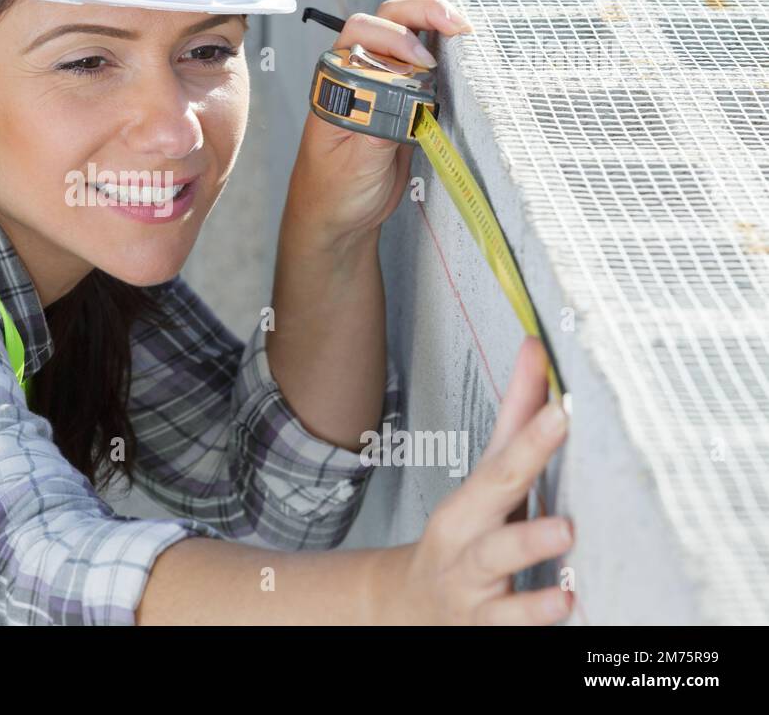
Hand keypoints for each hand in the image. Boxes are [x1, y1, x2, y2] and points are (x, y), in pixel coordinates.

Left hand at [288, 0, 471, 246]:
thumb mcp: (356, 164)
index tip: (422, 63)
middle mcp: (357, 75)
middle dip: (421, 12)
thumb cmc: (333, 191)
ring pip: (405, 31)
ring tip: (462, 27)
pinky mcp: (403, 97)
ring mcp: (381, 82)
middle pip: (385, 19)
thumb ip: (380, 129)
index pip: (361, 35)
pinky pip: (422, 60)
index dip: (395, 39)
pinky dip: (443, 46)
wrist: (338, 217)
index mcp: (335, 84)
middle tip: (455, 23)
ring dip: (434, 19)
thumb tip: (410, 97)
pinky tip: (461, 46)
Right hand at [398, 337, 573, 623]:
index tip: (562, 405)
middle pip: (494, 495)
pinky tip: (564, 602)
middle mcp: (468, 534)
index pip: (505, 457)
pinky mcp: (486, 624)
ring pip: (497, 561)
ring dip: (528, 545)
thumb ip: (517, 420)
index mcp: (473, 499)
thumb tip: (536, 350)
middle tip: (560, 432)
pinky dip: (534, 613)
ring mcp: (475, 580)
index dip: (533, 432)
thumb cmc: (463, 538)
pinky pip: (511, 620)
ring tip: (564, 531)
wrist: (409, 606)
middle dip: (525, 457)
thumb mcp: (486, 483)